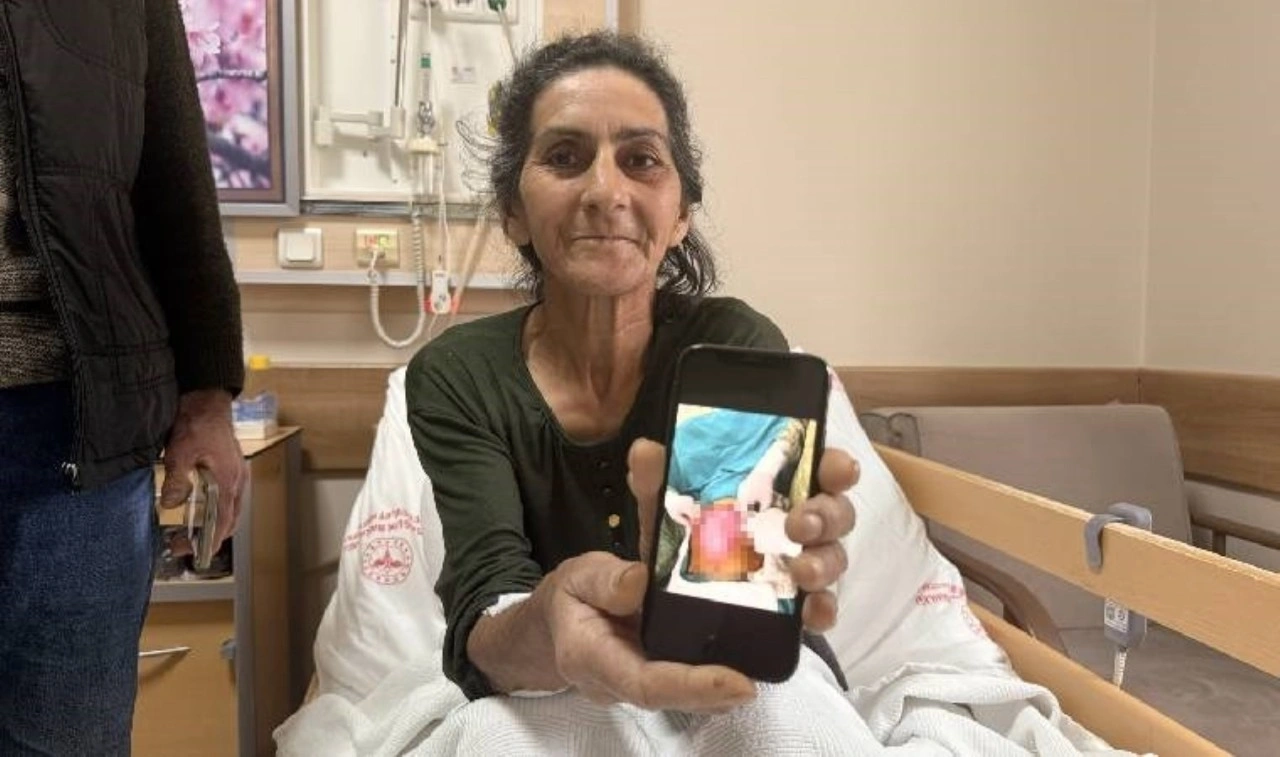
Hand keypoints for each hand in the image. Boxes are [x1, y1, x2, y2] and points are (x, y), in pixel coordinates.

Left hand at [158, 389, 245, 553]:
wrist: (207, 402)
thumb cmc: (196, 424)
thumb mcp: (180, 453)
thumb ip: (176, 481)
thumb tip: (169, 505)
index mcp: (228, 481)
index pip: (223, 521)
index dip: (208, 540)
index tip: (190, 550)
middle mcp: (237, 481)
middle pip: (230, 520)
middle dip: (210, 537)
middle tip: (185, 545)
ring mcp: (237, 474)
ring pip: (230, 509)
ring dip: (214, 524)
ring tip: (191, 532)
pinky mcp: (232, 468)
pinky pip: (229, 498)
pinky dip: (217, 510)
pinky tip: (201, 509)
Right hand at [543, 553, 755, 712]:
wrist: (554, 625)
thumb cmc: (569, 596)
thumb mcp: (578, 575)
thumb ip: (605, 579)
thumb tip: (641, 579)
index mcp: (590, 656)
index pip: (643, 682)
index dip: (690, 685)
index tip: (734, 682)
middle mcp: (612, 682)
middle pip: (667, 697)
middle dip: (711, 693)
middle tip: (752, 683)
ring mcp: (632, 687)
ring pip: (676, 697)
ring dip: (717, 692)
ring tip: (756, 674)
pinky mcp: (649, 680)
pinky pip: (680, 687)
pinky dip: (712, 683)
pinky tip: (742, 669)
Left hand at [632, 438, 857, 633]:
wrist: (661, 613)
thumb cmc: (675, 544)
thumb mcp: (659, 513)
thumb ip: (654, 483)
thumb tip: (646, 449)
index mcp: (771, 490)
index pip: (816, 468)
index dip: (835, 465)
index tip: (839, 468)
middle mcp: (795, 524)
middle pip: (834, 512)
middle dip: (828, 514)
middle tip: (800, 524)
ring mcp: (799, 567)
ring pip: (833, 557)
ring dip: (824, 561)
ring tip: (802, 570)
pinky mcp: (795, 609)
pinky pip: (821, 608)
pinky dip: (823, 610)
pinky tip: (813, 613)